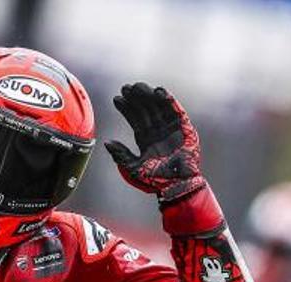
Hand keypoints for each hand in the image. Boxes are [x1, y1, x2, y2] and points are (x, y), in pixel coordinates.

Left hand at [104, 84, 205, 202]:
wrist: (177, 186)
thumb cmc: (155, 181)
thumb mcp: (133, 168)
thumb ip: (121, 155)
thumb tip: (107, 142)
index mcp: (146, 140)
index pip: (134, 119)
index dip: (126, 108)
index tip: (116, 98)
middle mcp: (158, 131)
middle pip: (145, 110)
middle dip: (135, 98)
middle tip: (125, 87)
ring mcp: (171, 128)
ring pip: (158, 107)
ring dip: (149, 95)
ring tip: (138, 87)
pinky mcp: (184, 128)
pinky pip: (176, 110)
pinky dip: (169, 100)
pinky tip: (159, 91)